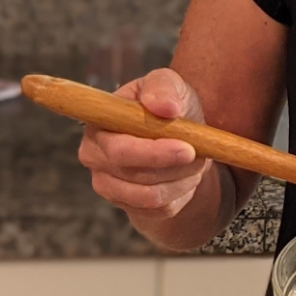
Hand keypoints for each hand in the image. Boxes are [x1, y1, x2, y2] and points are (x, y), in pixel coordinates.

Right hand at [78, 68, 210, 221]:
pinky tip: (185, 176)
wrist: (179, 138)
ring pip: (152, 197)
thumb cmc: (169, 106)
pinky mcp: (129, 206)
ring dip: (183, 180)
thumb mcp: (170, 85)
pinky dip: (182, 194)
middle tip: (199, 155)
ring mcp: (109, 185)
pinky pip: (161, 210)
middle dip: (176, 168)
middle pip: (137, 176)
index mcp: (98, 124)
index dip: (153, 153)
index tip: (187, 148)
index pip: (118, 149)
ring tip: (195, 161)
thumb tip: (165, 107)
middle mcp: (95, 157)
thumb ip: (164, 88)